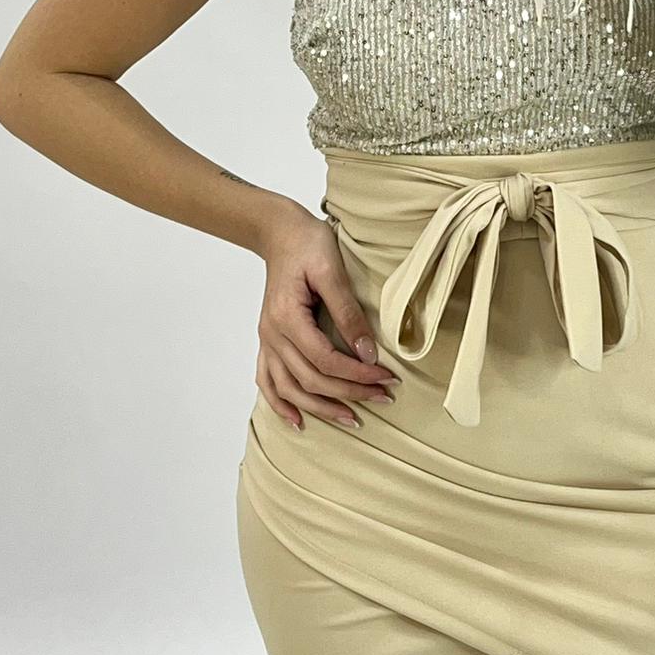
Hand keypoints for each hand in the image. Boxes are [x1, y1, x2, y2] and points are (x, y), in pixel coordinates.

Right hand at [255, 206, 400, 430]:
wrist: (280, 233)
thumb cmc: (308, 245)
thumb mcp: (332, 271)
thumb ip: (348, 313)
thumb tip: (367, 352)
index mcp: (287, 318)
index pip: (325, 360)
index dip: (357, 375)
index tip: (387, 378)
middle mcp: (272, 335)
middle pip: (311, 379)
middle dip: (349, 393)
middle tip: (383, 397)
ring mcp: (267, 340)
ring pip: (290, 388)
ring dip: (321, 408)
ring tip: (352, 418)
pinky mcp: (268, 340)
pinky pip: (268, 380)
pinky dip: (281, 404)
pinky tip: (298, 420)